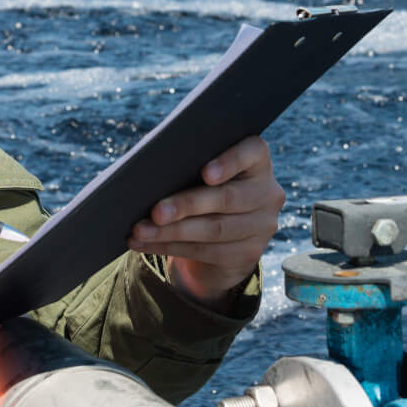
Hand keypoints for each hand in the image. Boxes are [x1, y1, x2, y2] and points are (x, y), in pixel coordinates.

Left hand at [129, 136, 284, 308]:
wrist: (223, 234)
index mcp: (257, 161)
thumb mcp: (201, 173)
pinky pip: (206, 252)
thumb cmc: (202, 187)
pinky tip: (145, 243)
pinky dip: (169, 247)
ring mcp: (262, 226)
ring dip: (172, 232)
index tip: (205, 173)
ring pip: (214, 230)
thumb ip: (189, 164)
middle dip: (187, 205)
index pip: (253, 152)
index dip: (230, 162)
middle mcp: (267, 192)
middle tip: (155, 211)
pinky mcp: (249, 254)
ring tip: (140, 230)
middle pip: (228, 198)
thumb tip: (148, 171)